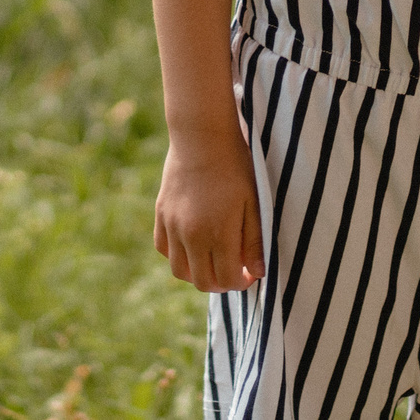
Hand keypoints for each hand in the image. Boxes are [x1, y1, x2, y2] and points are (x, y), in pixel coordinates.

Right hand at [153, 131, 262, 291]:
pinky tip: (192, 244)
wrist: (201, 137)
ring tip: (212, 259)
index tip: (250, 272)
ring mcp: (172, 225)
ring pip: (179, 270)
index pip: (228, 280)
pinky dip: (177, 254)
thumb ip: (255, 241)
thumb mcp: (253, 203)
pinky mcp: (161, 214)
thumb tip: (259, 272)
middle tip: (233, 270)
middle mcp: (190, 235)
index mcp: (218, 233)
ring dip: (197, 273)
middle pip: (202, 282)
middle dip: (221, 283)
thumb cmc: (234, 168)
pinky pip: (163, 248)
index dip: (242, 282)